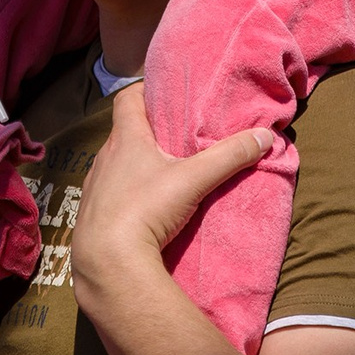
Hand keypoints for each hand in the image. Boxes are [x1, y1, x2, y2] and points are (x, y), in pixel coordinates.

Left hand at [70, 85, 271, 298]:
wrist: (107, 263)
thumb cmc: (146, 209)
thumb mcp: (193, 180)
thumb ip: (228, 156)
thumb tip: (264, 136)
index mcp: (125, 138)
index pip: (127, 98)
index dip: (145, 91)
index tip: (164, 93)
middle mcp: (104, 156)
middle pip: (124, 132)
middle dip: (148, 131)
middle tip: (174, 136)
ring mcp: (94, 186)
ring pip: (116, 163)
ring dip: (135, 164)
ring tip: (161, 173)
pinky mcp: (91, 214)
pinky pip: (109, 192)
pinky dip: (125, 193)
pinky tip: (142, 207)